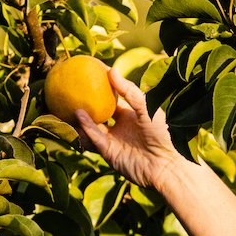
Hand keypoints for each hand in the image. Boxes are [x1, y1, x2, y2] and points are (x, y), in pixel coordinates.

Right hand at [75, 70, 179, 190]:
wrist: (165, 165)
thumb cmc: (161, 134)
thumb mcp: (146, 107)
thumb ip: (129, 91)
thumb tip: (112, 70)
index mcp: (132, 115)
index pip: (113, 99)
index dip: (103, 88)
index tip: (91, 74)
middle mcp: (121, 127)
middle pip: (100, 113)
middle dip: (88, 104)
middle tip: (74, 89)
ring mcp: (114, 140)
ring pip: (93, 127)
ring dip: (83, 116)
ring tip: (71, 102)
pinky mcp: (109, 153)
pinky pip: (94, 138)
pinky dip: (87, 127)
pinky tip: (79, 114)